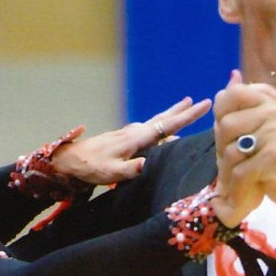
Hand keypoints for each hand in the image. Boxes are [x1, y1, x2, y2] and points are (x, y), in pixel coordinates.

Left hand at [52, 97, 210, 185]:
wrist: (70, 161)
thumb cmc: (90, 168)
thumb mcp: (110, 173)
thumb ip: (129, 170)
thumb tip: (145, 164)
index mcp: (136, 139)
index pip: (167, 125)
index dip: (187, 116)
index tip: (204, 105)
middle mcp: (134, 132)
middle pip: (164, 118)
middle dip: (184, 110)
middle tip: (203, 101)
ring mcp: (129, 134)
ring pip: (157, 121)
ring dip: (173, 114)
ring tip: (186, 107)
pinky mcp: (125, 138)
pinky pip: (149, 129)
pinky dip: (161, 125)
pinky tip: (162, 128)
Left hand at [212, 73, 275, 224]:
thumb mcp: (260, 127)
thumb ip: (243, 106)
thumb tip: (233, 75)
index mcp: (267, 101)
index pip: (229, 95)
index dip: (220, 118)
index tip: (232, 137)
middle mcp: (273, 111)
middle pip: (225, 126)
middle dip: (222, 150)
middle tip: (232, 166)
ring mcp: (275, 132)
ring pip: (230, 151)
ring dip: (227, 174)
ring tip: (235, 183)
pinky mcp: (275, 156)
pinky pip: (241, 172)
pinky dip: (237, 190)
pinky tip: (242, 195)